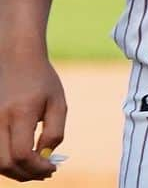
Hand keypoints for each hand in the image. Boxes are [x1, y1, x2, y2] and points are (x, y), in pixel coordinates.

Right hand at [0, 51, 64, 180]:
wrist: (16, 58)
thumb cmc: (40, 80)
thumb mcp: (57, 101)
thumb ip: (54, 131)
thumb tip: (45, 157)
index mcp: (21, 111)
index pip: (22, 153)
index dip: (36, 168)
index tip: (52, 168)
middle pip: (5, 163)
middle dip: (25, 175)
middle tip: (43, 173)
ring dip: (14, 172)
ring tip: (33, 169)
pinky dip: (5, 162)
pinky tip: (20, 159)